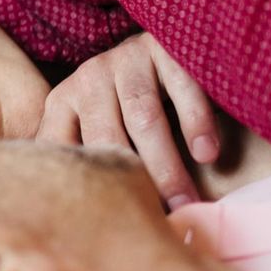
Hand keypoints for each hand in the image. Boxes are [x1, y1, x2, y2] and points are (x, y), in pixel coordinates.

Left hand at [36, 33, 219, 209]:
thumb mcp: (94, 127)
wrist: (162, 45)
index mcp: (63, 102)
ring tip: (186, 202)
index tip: (104, 225)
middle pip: (106, 138)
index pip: (64, 149)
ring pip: (143, 119)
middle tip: (156, 224)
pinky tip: (207, 155)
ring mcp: (125, 60)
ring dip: (167, 166)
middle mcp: (88, 79)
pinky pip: (182, 88)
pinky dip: (195, 122)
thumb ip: (84, 163)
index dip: (86, 187)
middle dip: (133, 183)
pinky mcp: (163, 47)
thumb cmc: (126, 105)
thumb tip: (74, 224)